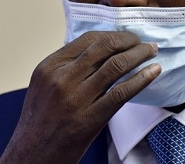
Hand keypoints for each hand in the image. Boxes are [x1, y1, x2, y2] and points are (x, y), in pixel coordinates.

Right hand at [0, 31, 160, 163]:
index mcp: (50, 66)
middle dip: (129, 40)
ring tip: (151, 52)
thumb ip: (66, 66)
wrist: (31, 155)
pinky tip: (153, 71)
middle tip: (143, 42)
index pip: (89, 39)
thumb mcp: (43, 84)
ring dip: (139, 54)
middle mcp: (62, 78)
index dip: (113, 34)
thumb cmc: (39, 122)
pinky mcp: (90, 119)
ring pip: (116, 66)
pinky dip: (142, 79)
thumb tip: (98, 49)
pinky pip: (121, 92)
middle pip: (104, 47)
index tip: (127, 36)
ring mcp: (76, 99)